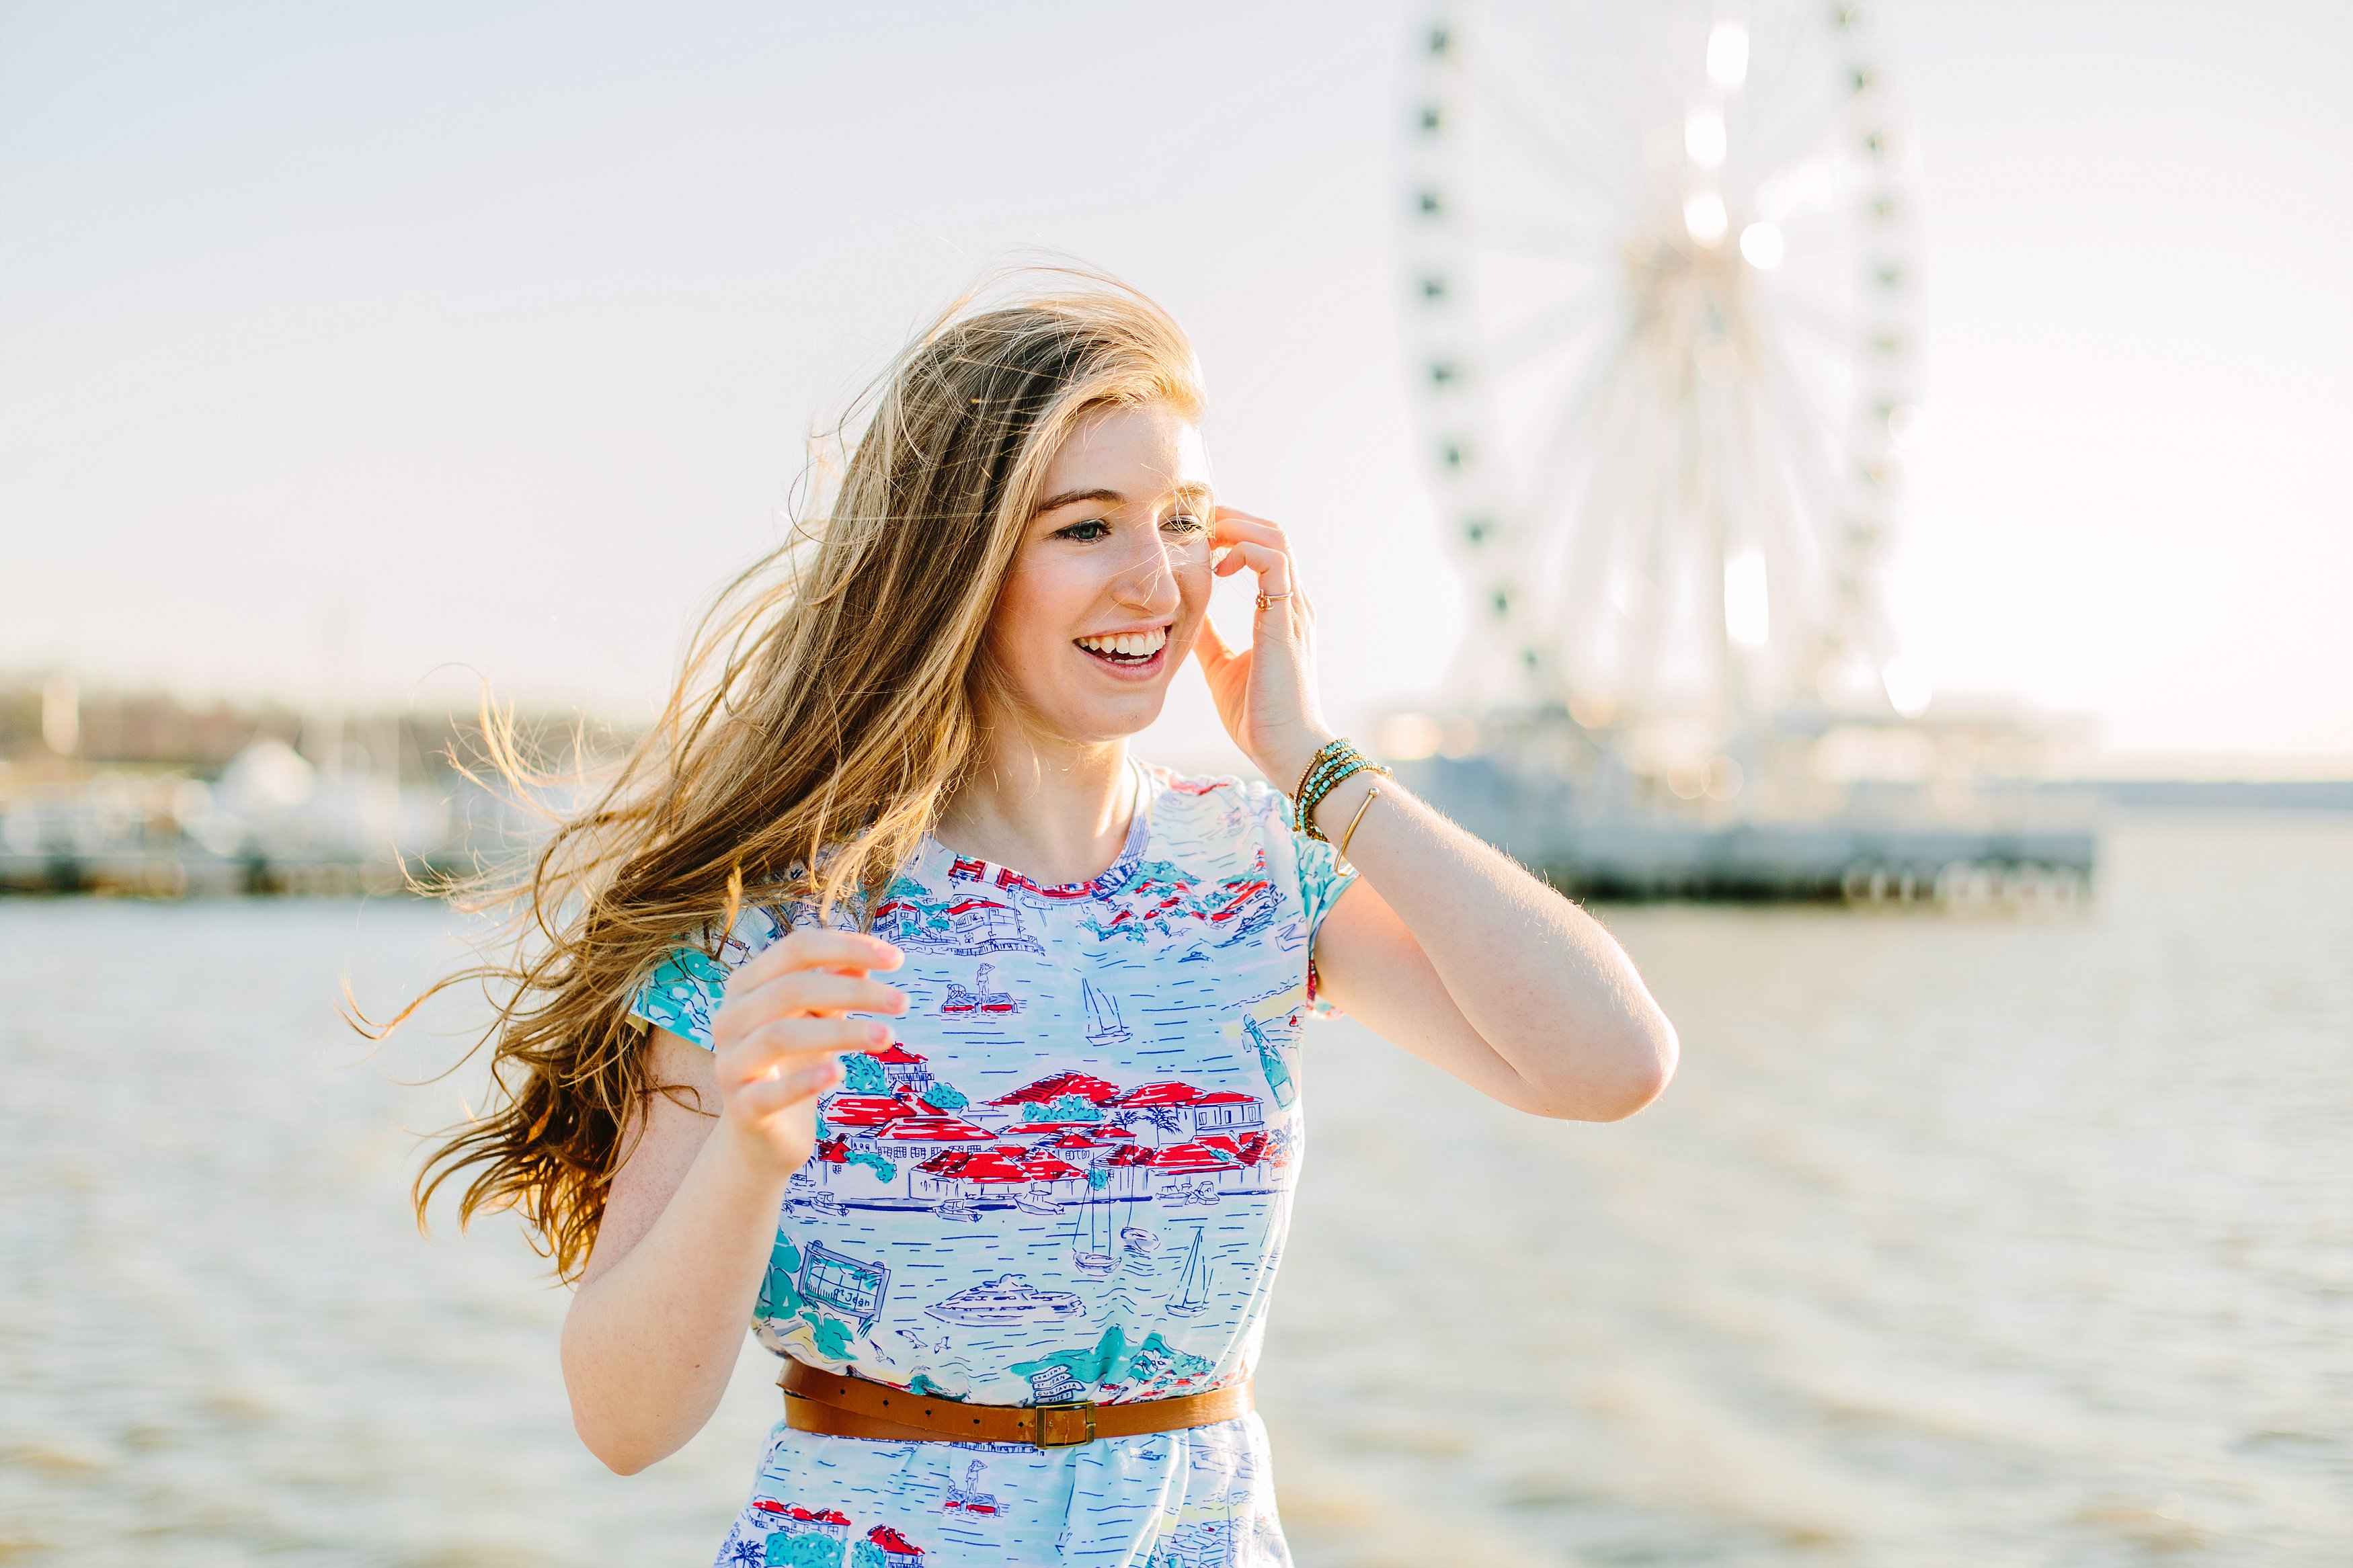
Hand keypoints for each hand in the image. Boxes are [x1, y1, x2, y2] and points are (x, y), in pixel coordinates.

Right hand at [706, 929, 906, 1177]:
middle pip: (791, 989)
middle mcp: (730, 1017)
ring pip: (781, 1036)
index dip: (847, 947)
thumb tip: (871, 956)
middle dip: (853, 991)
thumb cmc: (795, 1062)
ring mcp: (731, 1063)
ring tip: (887, 1037)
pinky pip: (770, 1092)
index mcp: (747, 985)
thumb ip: (838, 983)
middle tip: (902, 1002)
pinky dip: (805, 1081)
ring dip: (841, 1033)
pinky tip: (839, 1074)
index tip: (897, 959)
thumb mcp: (820, 1017)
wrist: (764, 1133)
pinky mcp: (742, 1108)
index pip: (796, 949)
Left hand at [1194, 506, 1334, 785]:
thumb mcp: (1223, 668)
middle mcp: (1293, 604)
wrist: (1286, 749)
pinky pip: (1274, 562)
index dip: (1233, 535)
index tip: (1199, 541)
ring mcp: (1293, 610)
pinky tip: (1219, 565)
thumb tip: (1187, 617)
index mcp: (1281, 613)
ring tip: (1206, 537)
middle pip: (1273, 534)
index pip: (1265, 552)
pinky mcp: (1286, 620)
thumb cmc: (1259, 716)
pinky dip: (1246, 549)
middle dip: (1233, 521)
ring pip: (1276, 539)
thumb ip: (1210, 639)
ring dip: (1238, 528)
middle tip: (1196, 527)